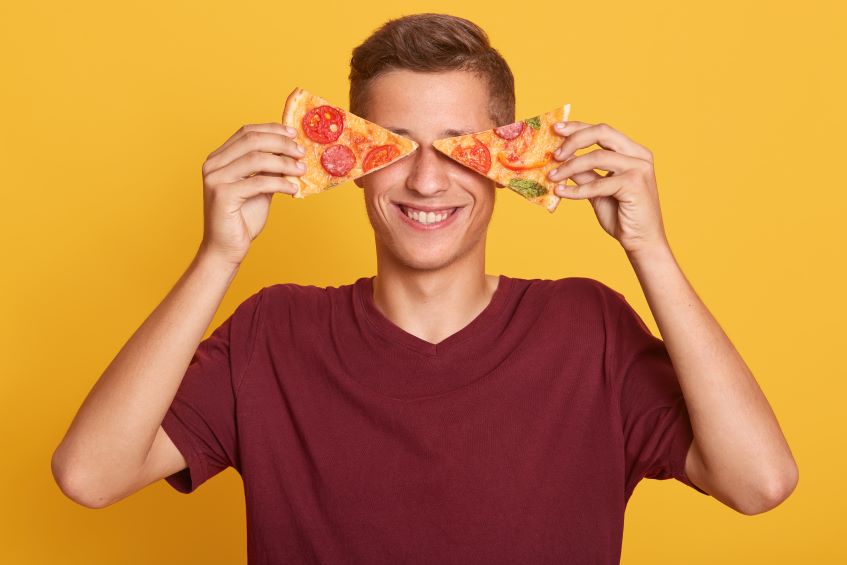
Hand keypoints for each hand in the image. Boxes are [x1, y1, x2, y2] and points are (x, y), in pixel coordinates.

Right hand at [198, 123, 305, 266]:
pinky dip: (280, 183)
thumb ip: (270, 169)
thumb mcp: (260, 187)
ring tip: (301, 170)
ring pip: (256, 159)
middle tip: (301, 152)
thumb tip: (292, 151)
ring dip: (284, 163)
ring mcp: (215, 179)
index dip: (272, 129)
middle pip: (252, 141)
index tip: (293, 133)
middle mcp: (213, 165)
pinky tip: (293, 188)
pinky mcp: (222, 195)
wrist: (226, 248)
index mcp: (219, 158)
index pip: (246, 132)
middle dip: (281, 144)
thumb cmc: (242, 218)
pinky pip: (258, 182)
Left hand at [547, 121, 668, 256]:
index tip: (556, 129)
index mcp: (633, 151)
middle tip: (554, 154)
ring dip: (570, 167)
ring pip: (597, 156)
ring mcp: (639, 168)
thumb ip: (584, 173)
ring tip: (552, 177)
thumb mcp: (597, 190)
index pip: (603, 131)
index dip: (578, 127)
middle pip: (602, 132)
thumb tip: (560, 160)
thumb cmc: (621, 215)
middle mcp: (639, 155)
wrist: (641, 241)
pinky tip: (561, 192)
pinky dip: (577, 189)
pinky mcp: (635, 184)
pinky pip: (598, 183)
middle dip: (574, 140)